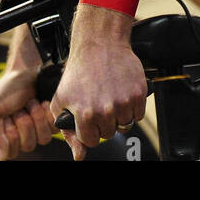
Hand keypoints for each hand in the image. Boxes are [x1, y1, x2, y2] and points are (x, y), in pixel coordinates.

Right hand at [0, 26, 55, 160]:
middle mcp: (21, 135)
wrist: (27, 69)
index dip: (10, 136)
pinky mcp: (51, 121)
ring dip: (36, 117)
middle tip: (20, 107)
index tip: (8, 118)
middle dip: (24, 123)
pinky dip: (47, 114)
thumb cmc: (7, 87)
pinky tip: (42, 102)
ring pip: (42, 139)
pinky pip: (54, 129)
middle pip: (27, 146)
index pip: (9, 153)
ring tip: (31, 102)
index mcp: (4, 135)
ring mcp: (38, 129)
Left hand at [52, 4, 146, 160]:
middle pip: (109, 134)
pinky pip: (138, 114)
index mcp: (85, 114)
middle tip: (100, 104)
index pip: (91, 141)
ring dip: (119, 116)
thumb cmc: (80, 70)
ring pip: (125, 125)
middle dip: (104, 123)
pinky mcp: (138, 94)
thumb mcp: (61, 99)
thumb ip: (67, 130)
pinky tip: (122, 93)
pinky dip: (132, 108)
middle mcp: (105, 110)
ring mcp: (124, 102)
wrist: (101, 44)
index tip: (90, 120)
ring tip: (111, 97)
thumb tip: (79, 155)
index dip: (90, 131)